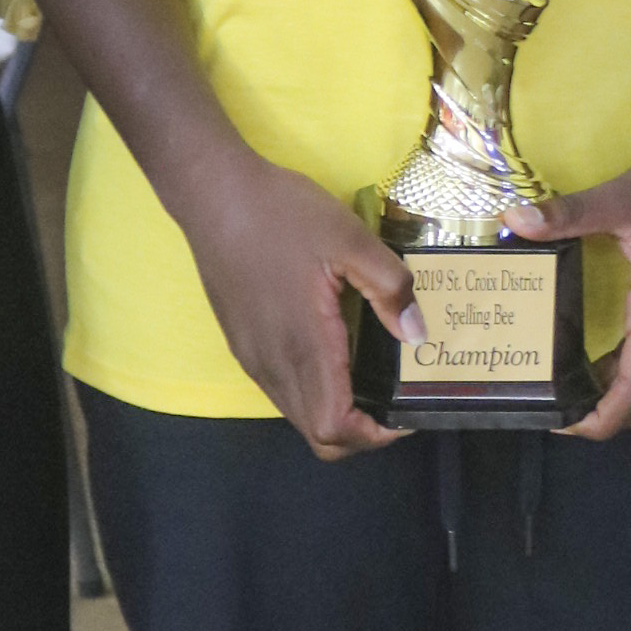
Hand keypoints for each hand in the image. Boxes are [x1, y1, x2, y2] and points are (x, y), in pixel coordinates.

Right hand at [179, 149, 417, 458]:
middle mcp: (273, 364)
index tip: (404, 414)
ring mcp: (253, 358)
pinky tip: (334, 355)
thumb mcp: (350, 238)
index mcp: (304, 345)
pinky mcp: (242, 345)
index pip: (334, 428)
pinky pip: (282, 391)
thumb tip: (417, 334)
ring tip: (370, 379)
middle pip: (317, 436)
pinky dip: (314, 394)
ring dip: (336, 414)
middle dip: (360, 434)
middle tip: (393, 400)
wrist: (213, 194)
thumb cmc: (282, 214)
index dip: (373, 435)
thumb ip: (390, 287)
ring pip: (298, 415)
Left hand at [521, 125, 630, 440]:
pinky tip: (590, 358)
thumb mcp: (622, 196)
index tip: (560, 424)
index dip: (601, 417)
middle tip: (549, 409)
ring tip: (562, 389)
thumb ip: (568, 213)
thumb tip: (514, 221)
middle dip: (600, 412)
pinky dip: (623, 369)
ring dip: (612, 392)